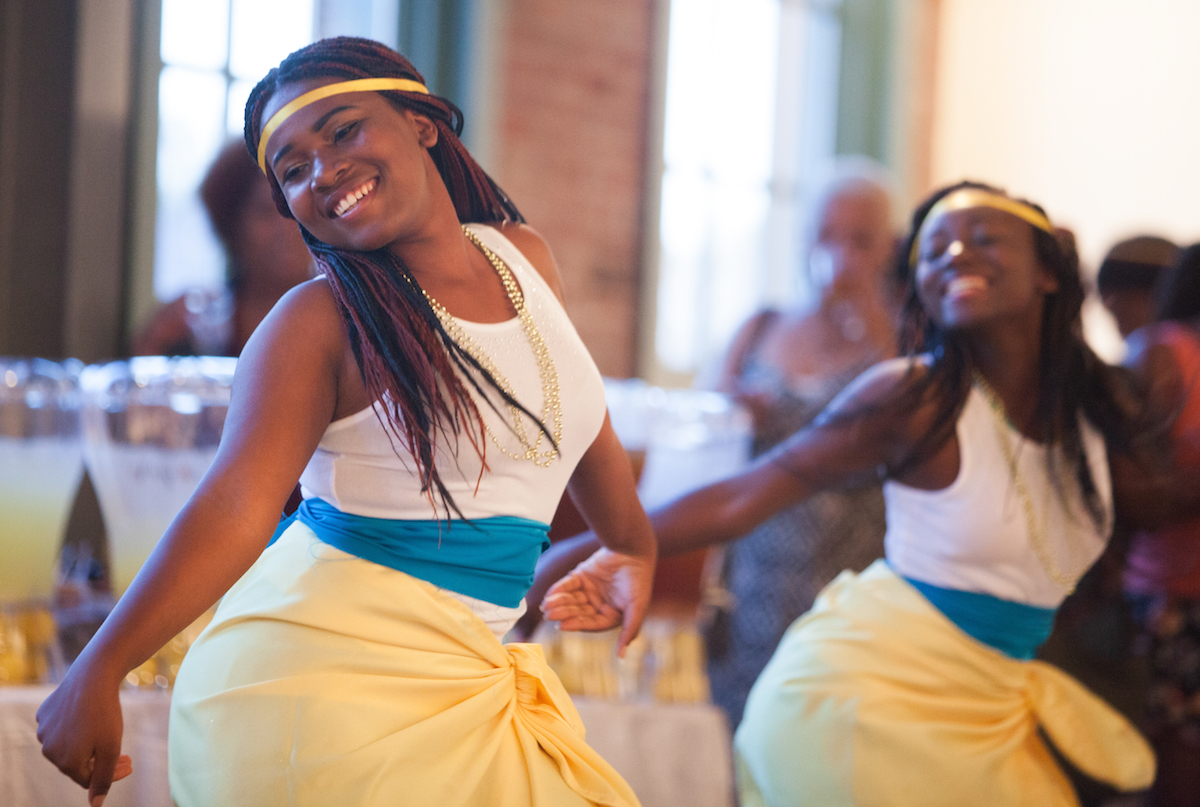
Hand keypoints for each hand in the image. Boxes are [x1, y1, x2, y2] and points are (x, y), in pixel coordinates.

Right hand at [36, 661, 132, 806]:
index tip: (130, 763)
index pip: (89, 780)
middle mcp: (48, 750)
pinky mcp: (44, 714)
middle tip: (125, 754)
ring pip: (70, 745)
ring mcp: (43, 731)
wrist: (94, 675)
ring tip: (106, 732)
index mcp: (64, 762)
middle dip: (102, 760)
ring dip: (89, 744)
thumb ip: (105, 778)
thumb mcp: (111, 748)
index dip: (112, 774)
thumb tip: (96, 805)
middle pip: (78, 764)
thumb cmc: (105, 713)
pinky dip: (78, 727)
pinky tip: (90, 716)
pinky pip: (63, 727)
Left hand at [541, 547, 654, 655]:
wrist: (633, 549)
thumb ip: (629, 630)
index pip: (591, 624)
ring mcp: (589, 590)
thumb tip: (622, 657)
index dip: (577, 625)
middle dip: (563, 614)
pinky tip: (549, 594)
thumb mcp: (637, 607)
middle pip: (578, 613)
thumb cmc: (639, 580)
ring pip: (571, 600)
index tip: (562, 626)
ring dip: (558, 603)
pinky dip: (558, 589)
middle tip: (549, 615)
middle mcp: (599, 605)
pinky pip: (568, 585)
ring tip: (546, 605)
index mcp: (611, 615)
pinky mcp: (582, 576)